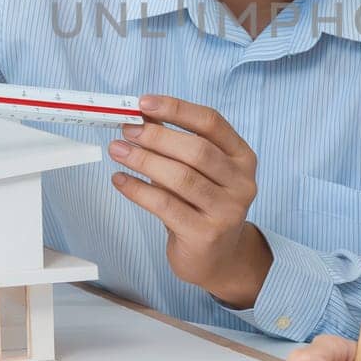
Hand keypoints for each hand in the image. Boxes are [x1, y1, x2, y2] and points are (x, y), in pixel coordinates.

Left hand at [108, 95, 271, 305]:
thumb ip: (177, 145)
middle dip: (157, 136)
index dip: (176, 109)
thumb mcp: (200, 172)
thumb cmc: (203, 206)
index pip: (211, 122)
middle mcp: (241, 183)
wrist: (219, 258)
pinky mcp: (205, 234)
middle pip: (197, 150)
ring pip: (181, 178)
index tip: (144, 103)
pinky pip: (165, 206)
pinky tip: (120, 180)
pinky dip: (138, 190)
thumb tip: (142, 116)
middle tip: (127, 130)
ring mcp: (226, 211)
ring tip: (118, 150)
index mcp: (243, 158)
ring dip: (144, 160)